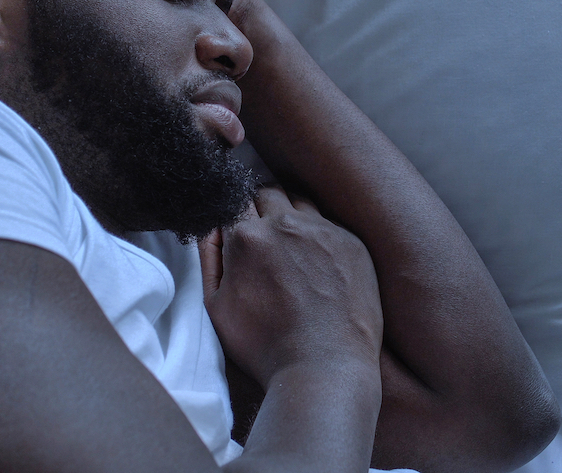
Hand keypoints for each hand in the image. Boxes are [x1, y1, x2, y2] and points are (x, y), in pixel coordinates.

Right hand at [198, 187, 383, 388]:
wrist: (324, 367)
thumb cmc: (265, 346)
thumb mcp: (217, 307)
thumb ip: (210, 259)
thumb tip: (212, 226)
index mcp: (247, 237)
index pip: (234, 203)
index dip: (234, 216)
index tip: (238, 228)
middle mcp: (285, 224)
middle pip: (267, 193)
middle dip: (260, 208)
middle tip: (263, 237)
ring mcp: (323, 230)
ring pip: (299, 201)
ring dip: (289, 214)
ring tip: (290, 245)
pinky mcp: (352, 243)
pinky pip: (329, 224)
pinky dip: (318, 234)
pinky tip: (318, 262)